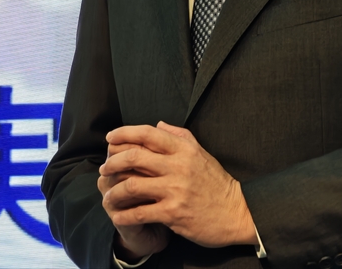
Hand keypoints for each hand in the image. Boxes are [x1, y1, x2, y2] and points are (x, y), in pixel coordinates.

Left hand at [98, 121, 257, 249]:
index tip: (110, 137)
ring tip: (107, 194)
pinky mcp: (173, 213)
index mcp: (184, 150)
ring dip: (113, 191)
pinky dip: (123, 215)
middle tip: (104, 168)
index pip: (148, 134)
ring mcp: (175, 190)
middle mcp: (179, 167)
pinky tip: (118, 216)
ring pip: (131, 186)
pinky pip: (139, 213)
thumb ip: (181, 136)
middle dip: (112, 161)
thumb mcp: (202, 153)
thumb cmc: (217, 183)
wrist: (236, 212)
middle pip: (134, 157)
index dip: (124, 133)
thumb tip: (159, 124)